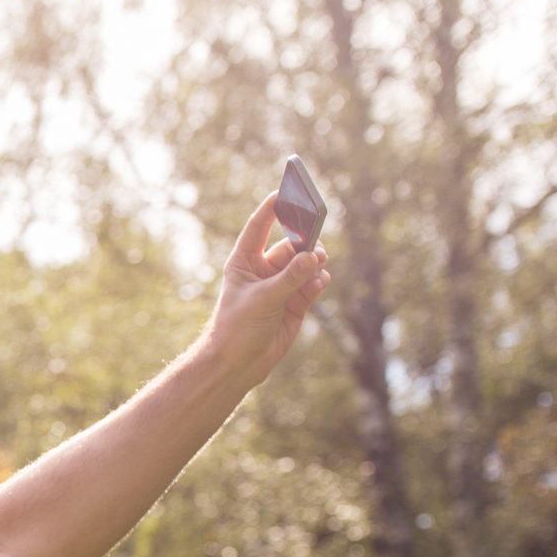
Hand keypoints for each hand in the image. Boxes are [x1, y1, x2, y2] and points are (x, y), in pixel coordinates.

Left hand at [207, 192, 332, 387]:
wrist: (239, 363)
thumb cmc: (237, 328)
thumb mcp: (263, 299)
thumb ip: (290, 278)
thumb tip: (314, 257)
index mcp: (244, 262)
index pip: (259, 227)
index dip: (271, 209)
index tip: (284, 192)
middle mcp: (264, 270)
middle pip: (291, 245)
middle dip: (306, 242)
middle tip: (316, 242)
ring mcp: (282, 285)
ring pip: (306, 263)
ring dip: (315, 262)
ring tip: (318, 265)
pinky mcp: (297, 301)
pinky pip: (314, 282)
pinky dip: (319, 280)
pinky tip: (319, 283)